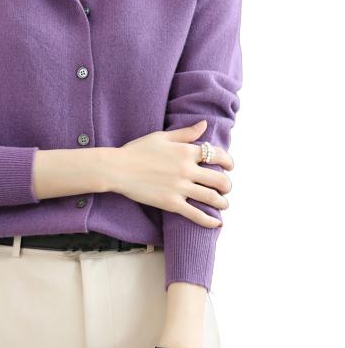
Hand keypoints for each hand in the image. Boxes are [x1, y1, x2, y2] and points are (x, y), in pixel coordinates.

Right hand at [108, 120, 232, 227]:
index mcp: (185, 151)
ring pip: (212, 198)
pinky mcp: (171, 203)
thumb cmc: (137, 150)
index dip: (228, 161)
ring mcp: (180, 188)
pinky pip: (196, 215)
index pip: (217, 155)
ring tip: (222, 203)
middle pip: (219, 179)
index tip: (229, 166)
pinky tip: (216, 222)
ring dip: (222, 202)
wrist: (117, 168)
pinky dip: (209, 220)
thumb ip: (185, 133)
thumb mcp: (162, 137)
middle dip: (227, 185)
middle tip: (225, 188)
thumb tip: (204, 124)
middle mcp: (186, 169)